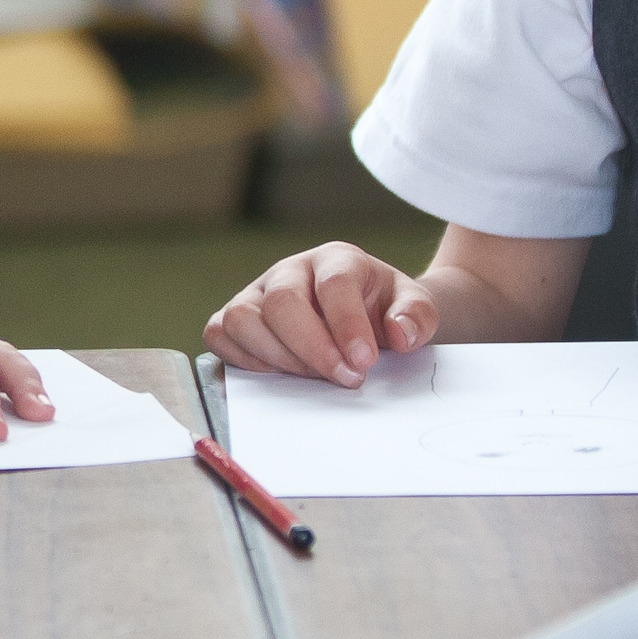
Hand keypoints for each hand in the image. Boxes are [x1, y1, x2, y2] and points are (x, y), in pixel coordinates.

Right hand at [207, 244, 439, 385]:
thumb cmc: (384, 309)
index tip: (364, 363)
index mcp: (336, 259)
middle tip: (345, 379)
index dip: (346, 325)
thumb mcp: (416, 308)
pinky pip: (220, 334)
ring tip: (312, 378)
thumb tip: (400, 334)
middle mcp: (290, 270)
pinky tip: (280, 374)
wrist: (366, 313)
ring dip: (277, 357)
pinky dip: (243, 359)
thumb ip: (418, 317)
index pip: (333, 284)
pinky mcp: (236, 317)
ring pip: (242, 317)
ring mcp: (258, 292)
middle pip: (282, 301)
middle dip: (312, 348)